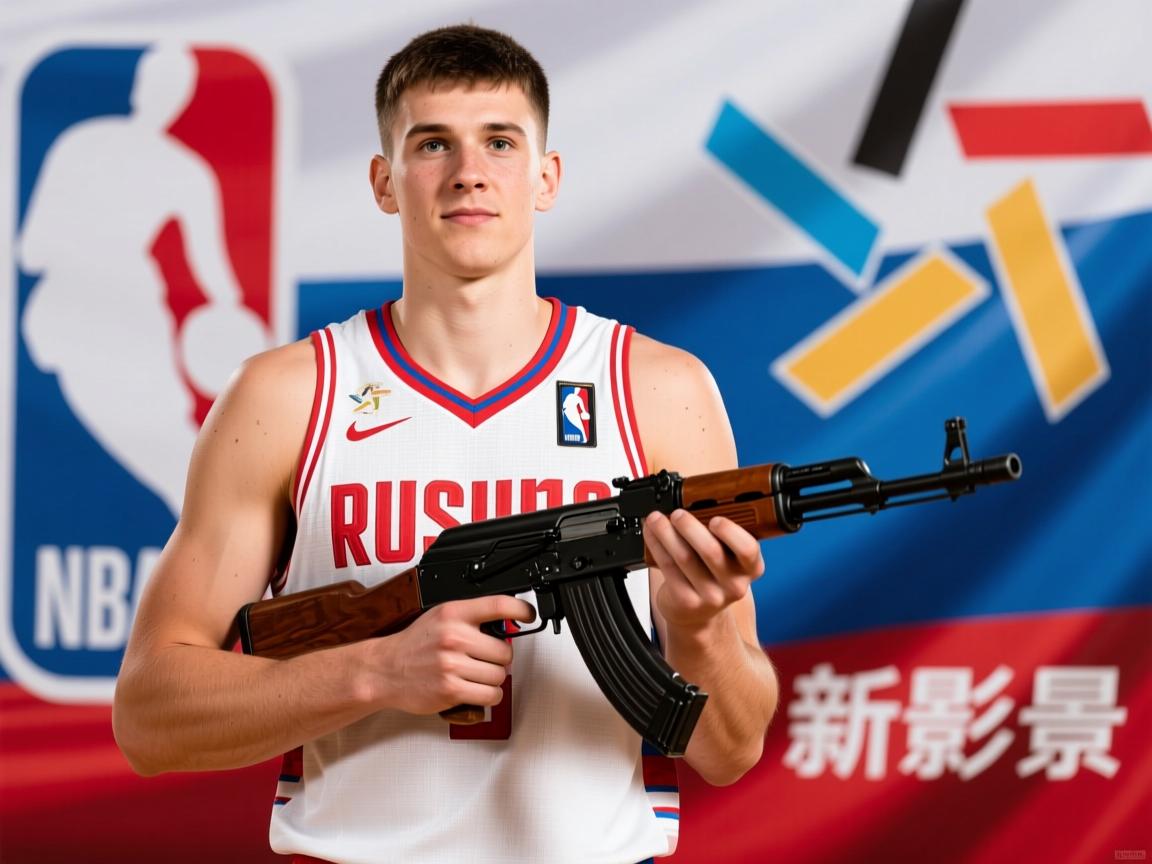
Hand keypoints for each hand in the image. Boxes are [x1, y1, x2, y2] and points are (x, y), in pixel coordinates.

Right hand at [371, 595, 535, 715]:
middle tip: (484, 659)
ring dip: (493, 679)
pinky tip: (476, 689)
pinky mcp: (451, 690)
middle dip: (498, 659)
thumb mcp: (440, 618)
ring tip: (476, 675)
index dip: (520, 609)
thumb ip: (470, 618)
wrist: (386, 670)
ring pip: (500, 676)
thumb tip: (506, 623)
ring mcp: (452, 665)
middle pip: (504, 651)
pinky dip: (488, 696)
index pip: (498, 605)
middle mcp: (454, 637)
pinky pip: (491, 695)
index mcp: (453, 614)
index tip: (527, 615)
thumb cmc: (415, 645)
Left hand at [644, 510, 764, 634]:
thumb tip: (694, 503)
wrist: (697, 612)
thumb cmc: (712, 575)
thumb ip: (720, 536)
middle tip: (677, 514)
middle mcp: (734, 584)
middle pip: (711, 552)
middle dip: (690, 527)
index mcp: (750, 567)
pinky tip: (652, 534)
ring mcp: (711, 596)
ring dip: (666, 533)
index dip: (731, 533)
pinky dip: (657, 546)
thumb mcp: (727, 558)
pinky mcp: (687, 601)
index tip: (715, 519)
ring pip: (685, 558)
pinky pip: (668, 568)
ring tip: (656, 519)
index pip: (748, 550)